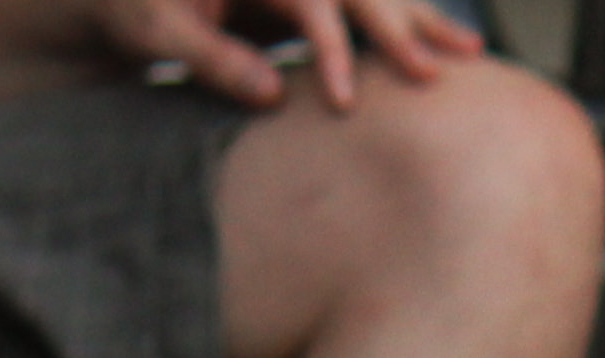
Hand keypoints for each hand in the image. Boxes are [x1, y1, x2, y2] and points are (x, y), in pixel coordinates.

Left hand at [66, 0, 483, 110]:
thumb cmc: (134, 9)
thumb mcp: (156, 33)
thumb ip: (211, 58)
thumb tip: (273, 95)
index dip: (332, 48)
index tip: (347, 101)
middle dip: (400, 26)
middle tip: (434, 71)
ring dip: (420, 20)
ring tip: (470, 53)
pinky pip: (363, 7)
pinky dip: (403, 26)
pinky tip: (441, 47)